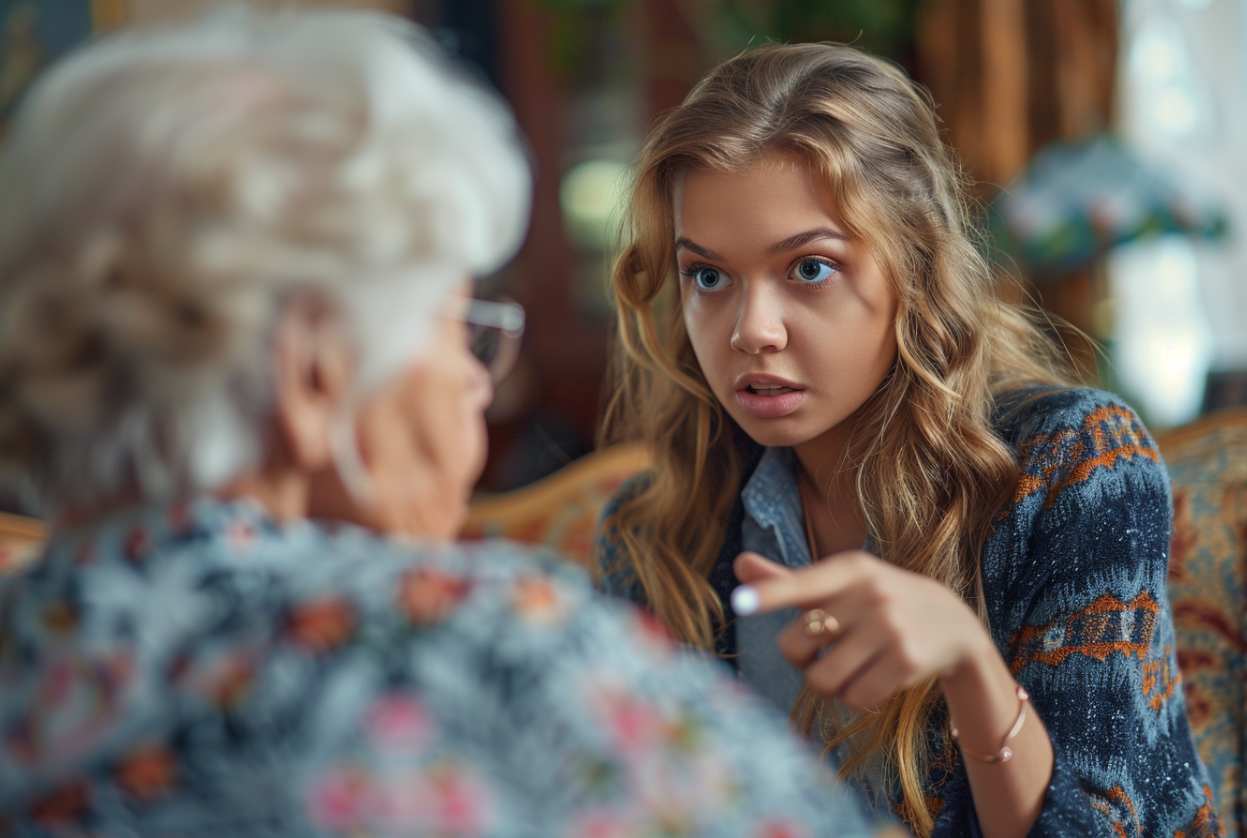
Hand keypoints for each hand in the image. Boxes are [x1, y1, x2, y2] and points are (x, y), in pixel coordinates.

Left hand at [733, 551, 994, 709]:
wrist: (953, 624)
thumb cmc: (878, 602)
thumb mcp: (841, 584)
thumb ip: (789, 581)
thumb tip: (739, 563)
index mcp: (850, 568)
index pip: (802, 583)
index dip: (770, 595)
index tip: (742, 602)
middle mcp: (870, 595)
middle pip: (795, 643)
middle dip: (798, 657)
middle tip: (819, 651)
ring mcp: (890, 629)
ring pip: (821, 678)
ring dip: (825, 683)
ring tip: (846, 667)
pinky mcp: (906, 663)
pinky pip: (853, 697)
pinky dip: (854, 696)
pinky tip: (872, 679)